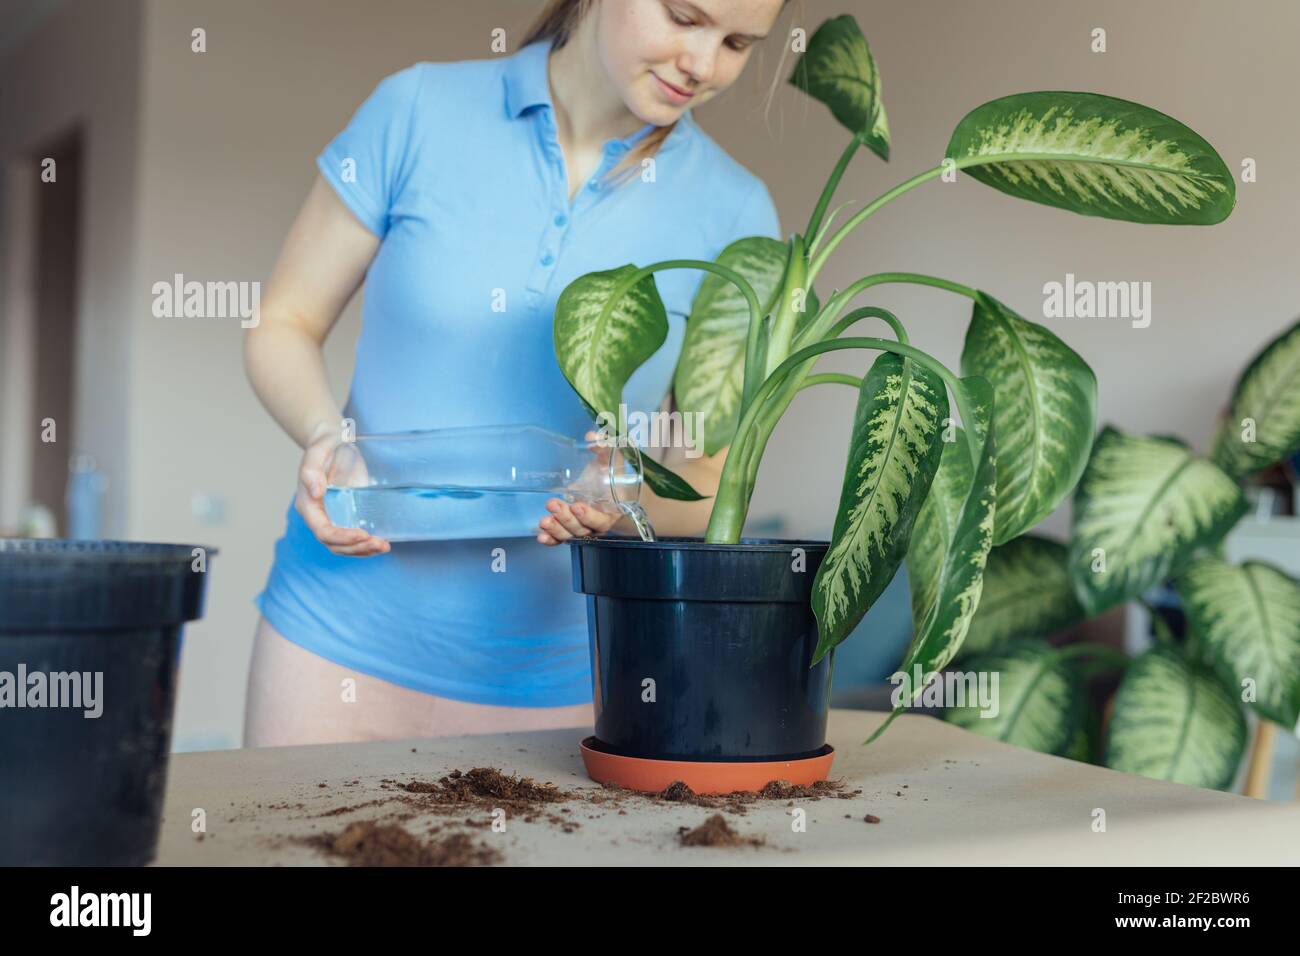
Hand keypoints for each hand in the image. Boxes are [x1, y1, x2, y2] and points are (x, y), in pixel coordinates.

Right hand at [295, 426, 389, 556]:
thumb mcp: (318, 450)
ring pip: (345, 546)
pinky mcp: (348, 515)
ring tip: (383, 546)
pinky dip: (367, 545)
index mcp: (308, 504)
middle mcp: (319, 515)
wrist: (335, 441)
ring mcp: (334, 517)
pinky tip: (383, 543)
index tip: (363, 534)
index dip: (342, 537)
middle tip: (379, 543)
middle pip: (334, 544)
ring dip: (363, 550)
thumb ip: (311, 469)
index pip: (323, 531)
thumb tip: (315, 492)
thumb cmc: (326, 444)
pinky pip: (354, 538)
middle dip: (356, 547)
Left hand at [536, 430, 627, 545]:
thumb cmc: (610, 475)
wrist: (609, 488)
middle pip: (582, 529)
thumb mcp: (611, 460)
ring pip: (570, 534)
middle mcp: (596, 523)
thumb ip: (604, 448)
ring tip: (544, 520)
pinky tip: (541, 536)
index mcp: (610, 510)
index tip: (577, 505)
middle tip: (553, 504)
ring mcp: (582, 527)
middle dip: (566, 519)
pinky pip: (560, 538)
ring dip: (556, 528)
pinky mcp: (569, 528)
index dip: (589, 516)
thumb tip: (592, 436)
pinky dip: (551, 539)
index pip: (601, 520)